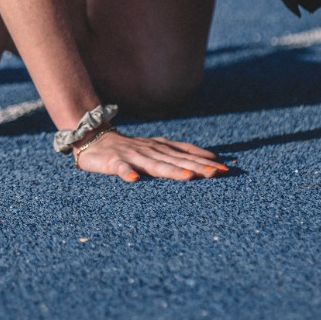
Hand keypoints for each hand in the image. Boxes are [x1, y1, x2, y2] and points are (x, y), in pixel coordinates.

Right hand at [72, 130, 228, 182]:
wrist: (95, 139)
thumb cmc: (131, 148)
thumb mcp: (159, 147)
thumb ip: (182, 152)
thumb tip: (211, 158)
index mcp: (162, 148)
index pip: (187, 155)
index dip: (205, 161)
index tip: (225, 169)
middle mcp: (151, 151)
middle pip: (176, 161)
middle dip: (196, 167)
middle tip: (216, 173)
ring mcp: (133, 156)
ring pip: (155, 165)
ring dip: (172, 171)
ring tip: (188, 177)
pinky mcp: (114, 162)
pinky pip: (121, 169)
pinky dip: (127, 173)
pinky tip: (134, 180)